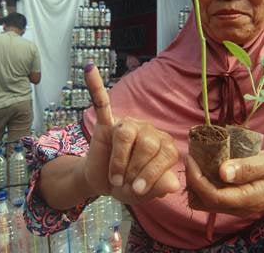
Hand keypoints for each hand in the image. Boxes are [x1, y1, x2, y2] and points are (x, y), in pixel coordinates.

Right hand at [81, 64, 180, 204]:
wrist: (103, 184)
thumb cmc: (129, 185)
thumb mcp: (144, 192)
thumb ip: (159, 187)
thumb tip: (173, 184)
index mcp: (164, 145)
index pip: (165, 153)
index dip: (151, 174)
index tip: (137, 190)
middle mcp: (149, 130)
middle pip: (147, 144)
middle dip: (134, 169)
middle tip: (123, 184)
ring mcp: (128, 125)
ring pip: (125, 135)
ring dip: (118, 161)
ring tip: (114, 177)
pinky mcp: (107, 124)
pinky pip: (102, 103)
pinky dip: (96, 87)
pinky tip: (90, 70)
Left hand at [185, 147, 263, 216]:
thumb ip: (247, 167)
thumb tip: (222, 172)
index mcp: (249, 199)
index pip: (213, 197)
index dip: (197, 179)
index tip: (191, 158)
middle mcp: (240, 207)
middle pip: (203, 202)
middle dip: (192, 181)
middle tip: (193, 157)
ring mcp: (236, 206)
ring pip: (203, 202)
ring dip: (195, 182)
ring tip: (198, 160)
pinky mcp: (232, 201)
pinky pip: (209, 196)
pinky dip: (202, 182)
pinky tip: (205, 166)